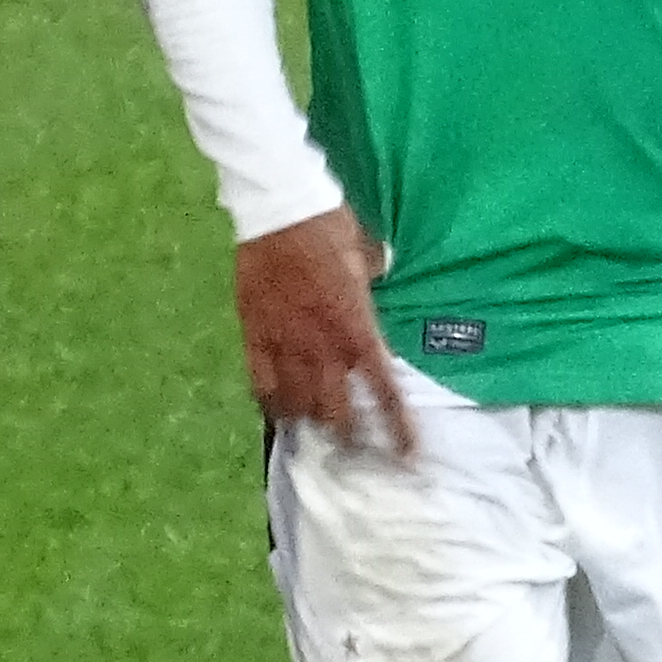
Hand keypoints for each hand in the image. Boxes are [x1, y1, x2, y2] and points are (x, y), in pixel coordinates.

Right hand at [232, 209, 410, 454]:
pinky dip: (271, 402)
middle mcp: (322, 345)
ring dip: (311, 422)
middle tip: (355, 446)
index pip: (383, 391)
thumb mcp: (368, 255)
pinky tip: (277, 410)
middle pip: (337, 412)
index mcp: (357, 328)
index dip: (396, 428)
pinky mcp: (253, 334)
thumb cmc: (331, 225)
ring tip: (317, 431)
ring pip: (298, 405)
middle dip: (350, 435)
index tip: (407, 456)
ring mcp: (284, 343)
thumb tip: (384, 281)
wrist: (279, 205)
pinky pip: (261, 383)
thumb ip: (374, 282)